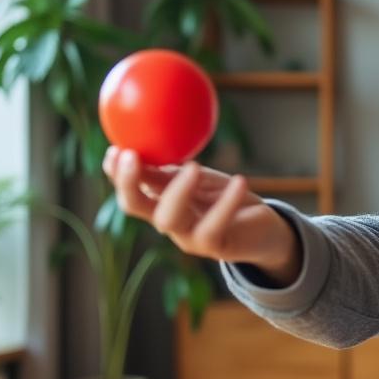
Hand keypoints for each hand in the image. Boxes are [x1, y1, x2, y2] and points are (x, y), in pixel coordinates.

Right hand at [104, 146, 300, 281]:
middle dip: (128, 182)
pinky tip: (239, 180)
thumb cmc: (228, 197)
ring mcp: (187, 238)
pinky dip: (226, 202)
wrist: (263, 230)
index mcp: (160, 202)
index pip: (128, 187)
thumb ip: (174, 165)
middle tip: (133, 156)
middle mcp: (168, 221)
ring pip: (169, 219)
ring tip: (193, 166)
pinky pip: (214, 225)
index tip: (115, 149)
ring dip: (177, 191)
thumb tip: (153, 131)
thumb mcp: (200, 176)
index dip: (115, 172)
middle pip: (134, 206)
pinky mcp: (213, 247)